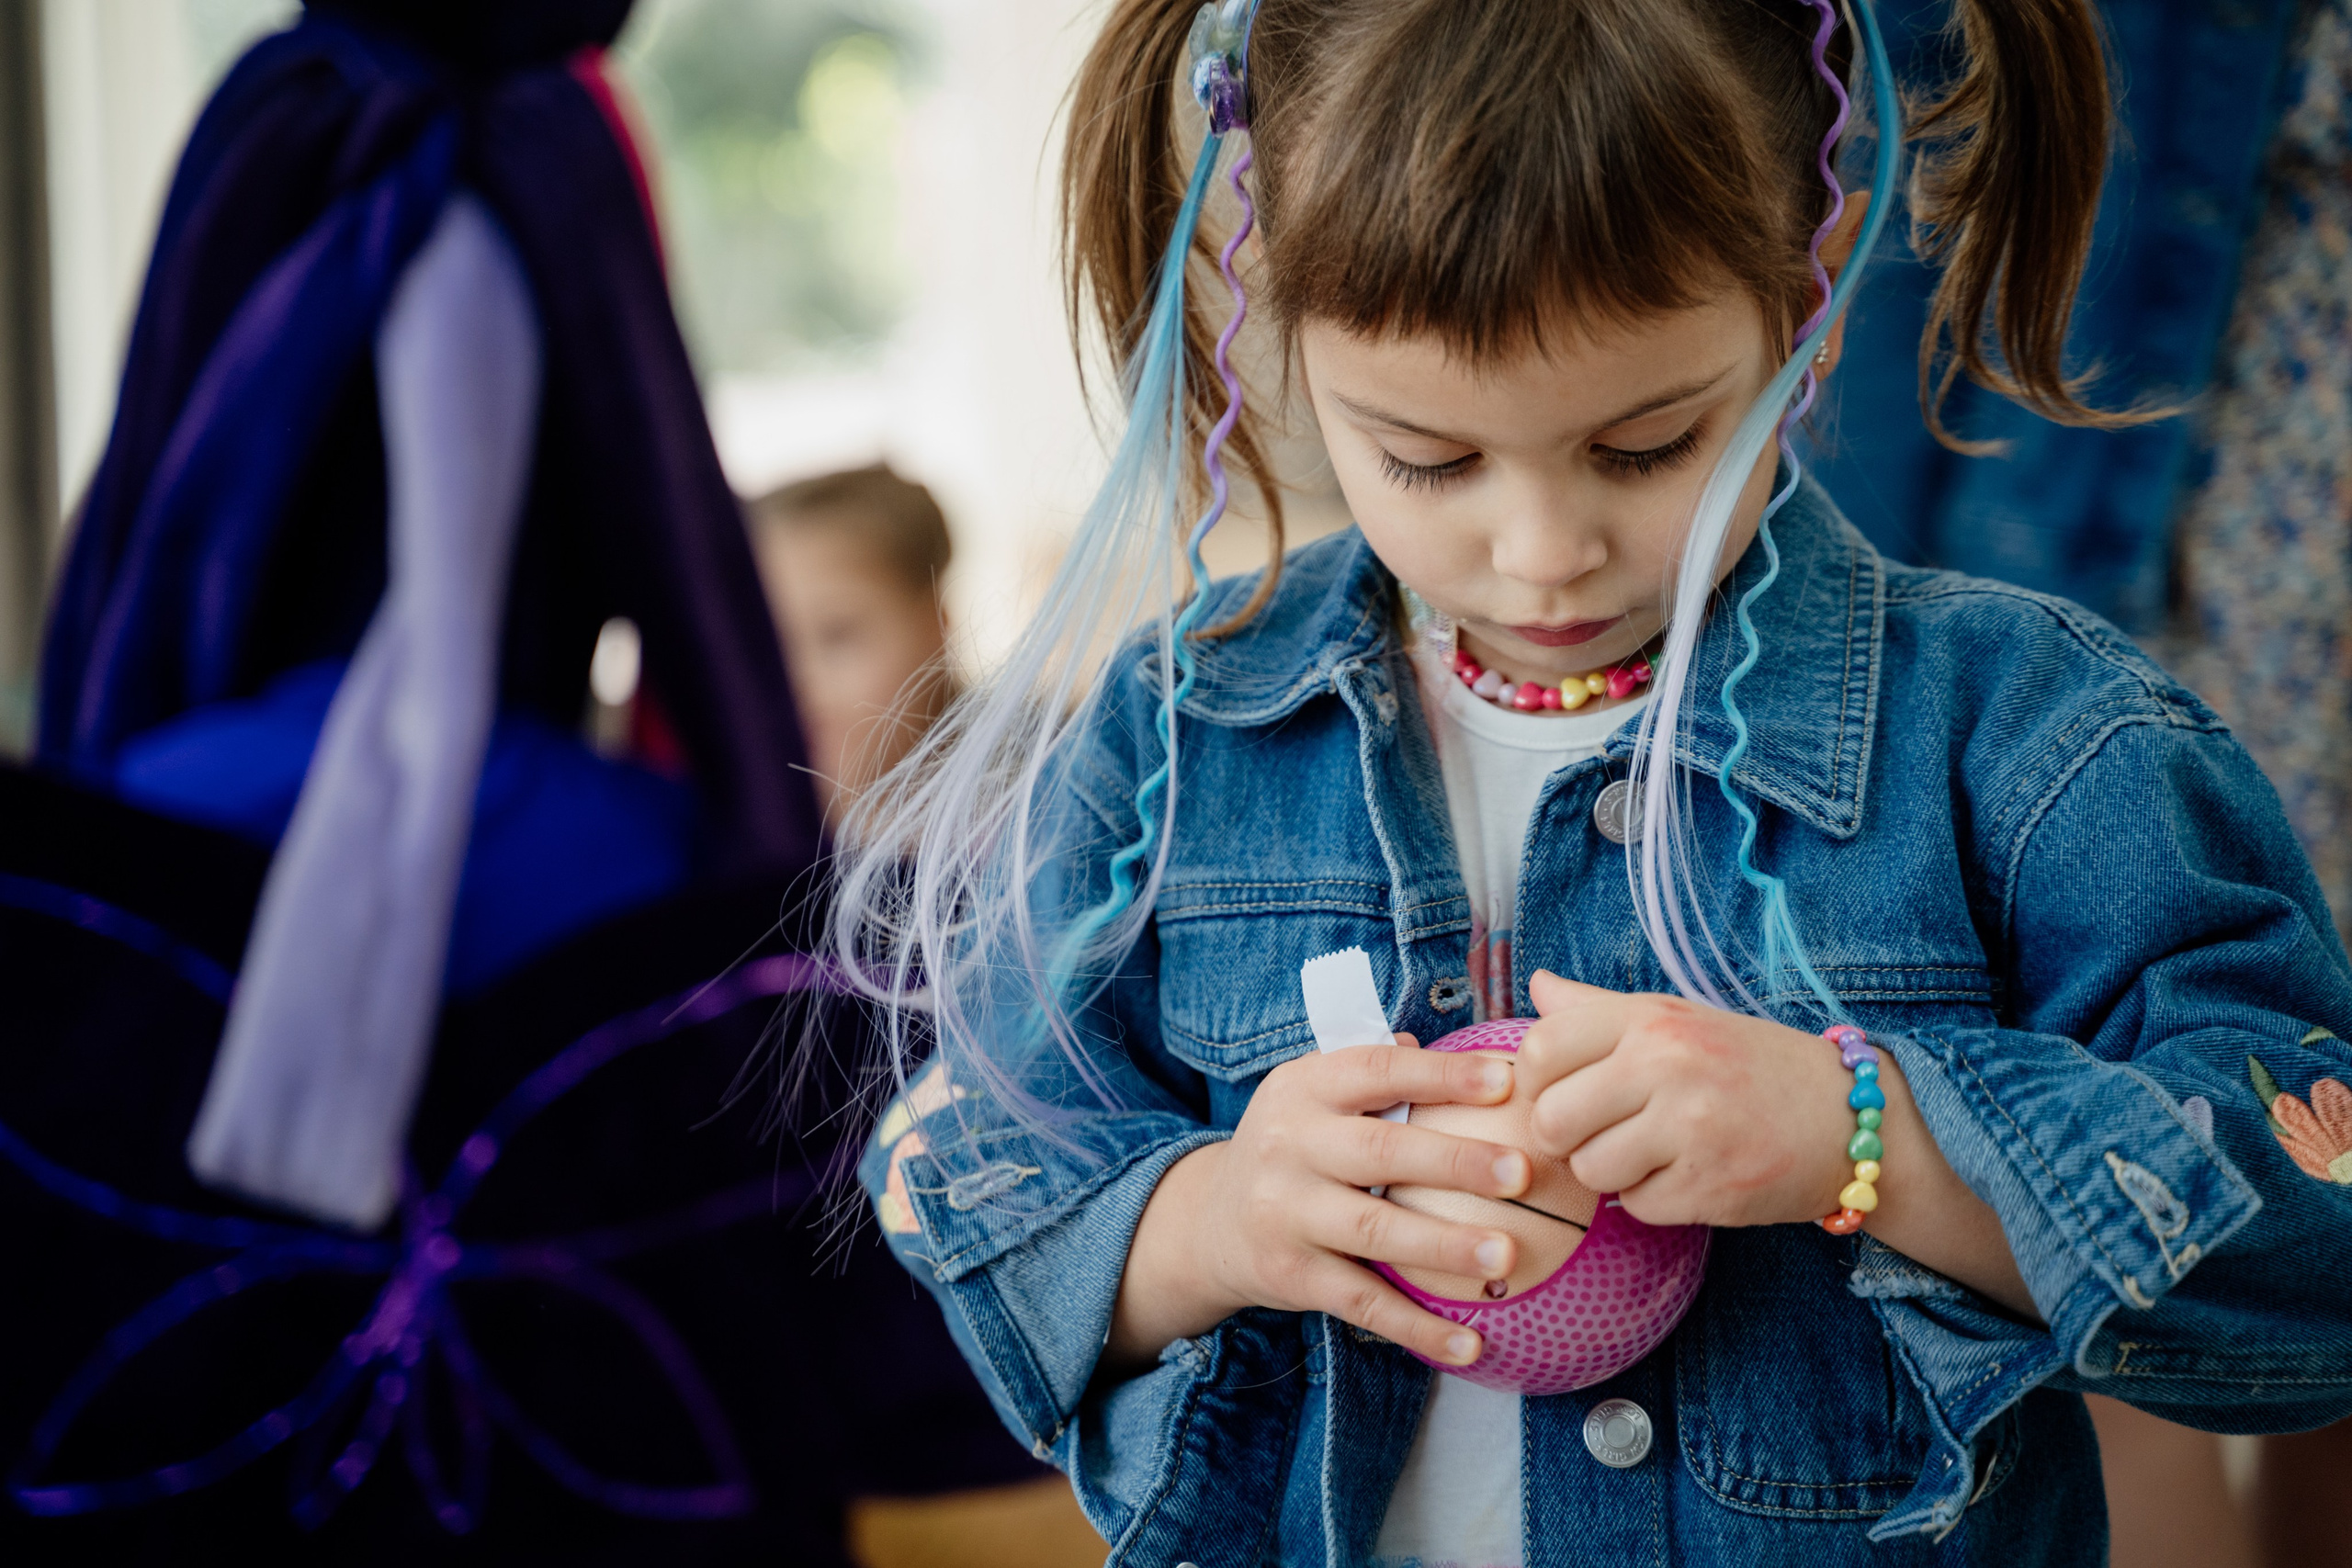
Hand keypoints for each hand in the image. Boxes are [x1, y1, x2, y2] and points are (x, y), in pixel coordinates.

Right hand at [1108, 1038, 1534, 1369]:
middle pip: (1380, 1152)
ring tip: (1505, 1254)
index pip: (1376, 1069)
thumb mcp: (1315, 1095)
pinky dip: (1417, 1327)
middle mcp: (1289, 1145)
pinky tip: (1470, 1343)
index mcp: (1304, 1088)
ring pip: (1373, 1230)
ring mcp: (1286, 1214)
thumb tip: (1473, 1059)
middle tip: (1522, 1172)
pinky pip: (1362, 1303)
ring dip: (1444, 1244)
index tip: (1507, 1080)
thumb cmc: (1296, 1148)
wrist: (1210, 1223)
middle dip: (1455, 1162)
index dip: (1441, 1074)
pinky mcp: (1292, 1276)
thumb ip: (1381, 1074)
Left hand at [1516, 972, 1852, 1227]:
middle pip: (1552, 1120)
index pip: (1539, 1049)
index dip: (1536, 1084)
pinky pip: (1635, 1207)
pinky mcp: (1711, 1186)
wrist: (1846, 1116)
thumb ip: (1598, 1010)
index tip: (1561, 1093)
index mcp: (1650, 1018)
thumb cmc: (1745, 1064)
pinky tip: (1684, 1175)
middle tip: (1597, 1134)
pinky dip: (1651, 1199)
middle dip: (1565, 1139)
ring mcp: (1691, 1127)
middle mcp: (1668, 1064)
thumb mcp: (1675, 1017)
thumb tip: (1536, 986)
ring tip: (1648, 1153)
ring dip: (1609, 1173)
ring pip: (1589, 1171)